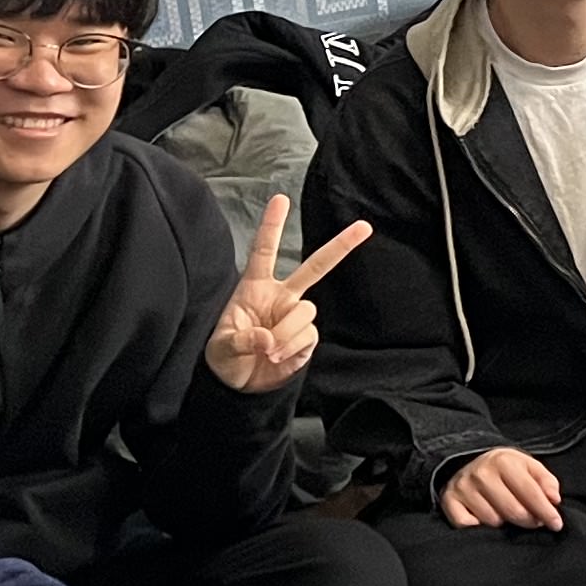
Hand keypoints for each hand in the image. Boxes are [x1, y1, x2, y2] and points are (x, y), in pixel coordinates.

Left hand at [206, 196, 369, 394]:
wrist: (240, 387)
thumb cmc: (225, 358)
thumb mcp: (221, 348)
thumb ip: (242, 340)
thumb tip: (268, 338)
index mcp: (255, 288)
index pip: (264, 251)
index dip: (272, 226)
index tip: (281, 199)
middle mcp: (281, 297)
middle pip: (315, 267)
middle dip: (340, 246)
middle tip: (364, 226)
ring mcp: (296, 316)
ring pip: (307, 311)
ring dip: (288, 332)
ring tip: (270, 352)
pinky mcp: (307, 339)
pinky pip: (309, 336)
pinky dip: (292, 348)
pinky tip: (277, 358)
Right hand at [441, 445, 566, 530]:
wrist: (468, 462)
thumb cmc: (505, 469)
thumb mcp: (528, 466)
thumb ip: (546, 481)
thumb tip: (554, 500)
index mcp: (504, 461)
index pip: (530, 492)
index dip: (546, 511)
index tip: (556, 524)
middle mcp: (481, 474)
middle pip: (513, 511)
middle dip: (528, 520)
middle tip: (534, 521)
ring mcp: (463, 488)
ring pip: (492, 521)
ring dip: (504, 524)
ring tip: (506, 514)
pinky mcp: (448, 501)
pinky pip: (467, 525)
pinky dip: (478, 527)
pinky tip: (484, 518)